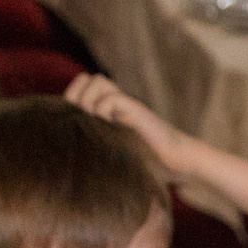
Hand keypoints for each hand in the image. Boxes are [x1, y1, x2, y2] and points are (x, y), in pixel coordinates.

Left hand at [64, 72, 194, 173]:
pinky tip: (109, 125)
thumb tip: (69, 166)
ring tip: (94, 121)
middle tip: (81, 120)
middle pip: (85, 80)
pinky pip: (112, 98)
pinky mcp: (137, 110)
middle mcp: (115, 104)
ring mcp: (126, 105)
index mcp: (108, 112)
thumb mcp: (114, 157)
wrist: (178, 162)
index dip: (70, 97)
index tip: (70, 118)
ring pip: (97, 81)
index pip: (79, 90)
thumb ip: (96, 150)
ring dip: (89, 99)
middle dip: (75, 97)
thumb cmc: (149, 166)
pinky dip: (105, 109)